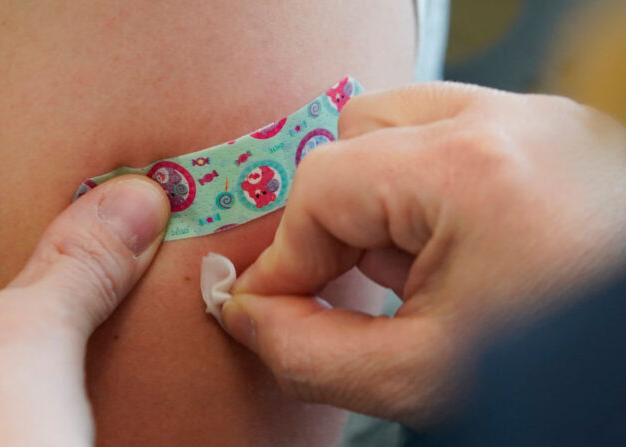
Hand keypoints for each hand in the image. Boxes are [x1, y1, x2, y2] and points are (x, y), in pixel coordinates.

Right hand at [220, 83, 625, 426]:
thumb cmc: (565, 378)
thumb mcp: (419, 379)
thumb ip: (307, 351)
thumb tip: (247, 315)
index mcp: (475, 171)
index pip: (323, 186)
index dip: (284, 255)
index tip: (270, 306)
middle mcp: (513, 124)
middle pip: (360, 135)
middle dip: (338, 217)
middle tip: (358, 284)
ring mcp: (543, 125)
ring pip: (403, 125)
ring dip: (382, 197)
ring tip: (417, 268)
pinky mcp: (557, 140)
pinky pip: (453, 138)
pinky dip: (428, 191)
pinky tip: (453, 251)